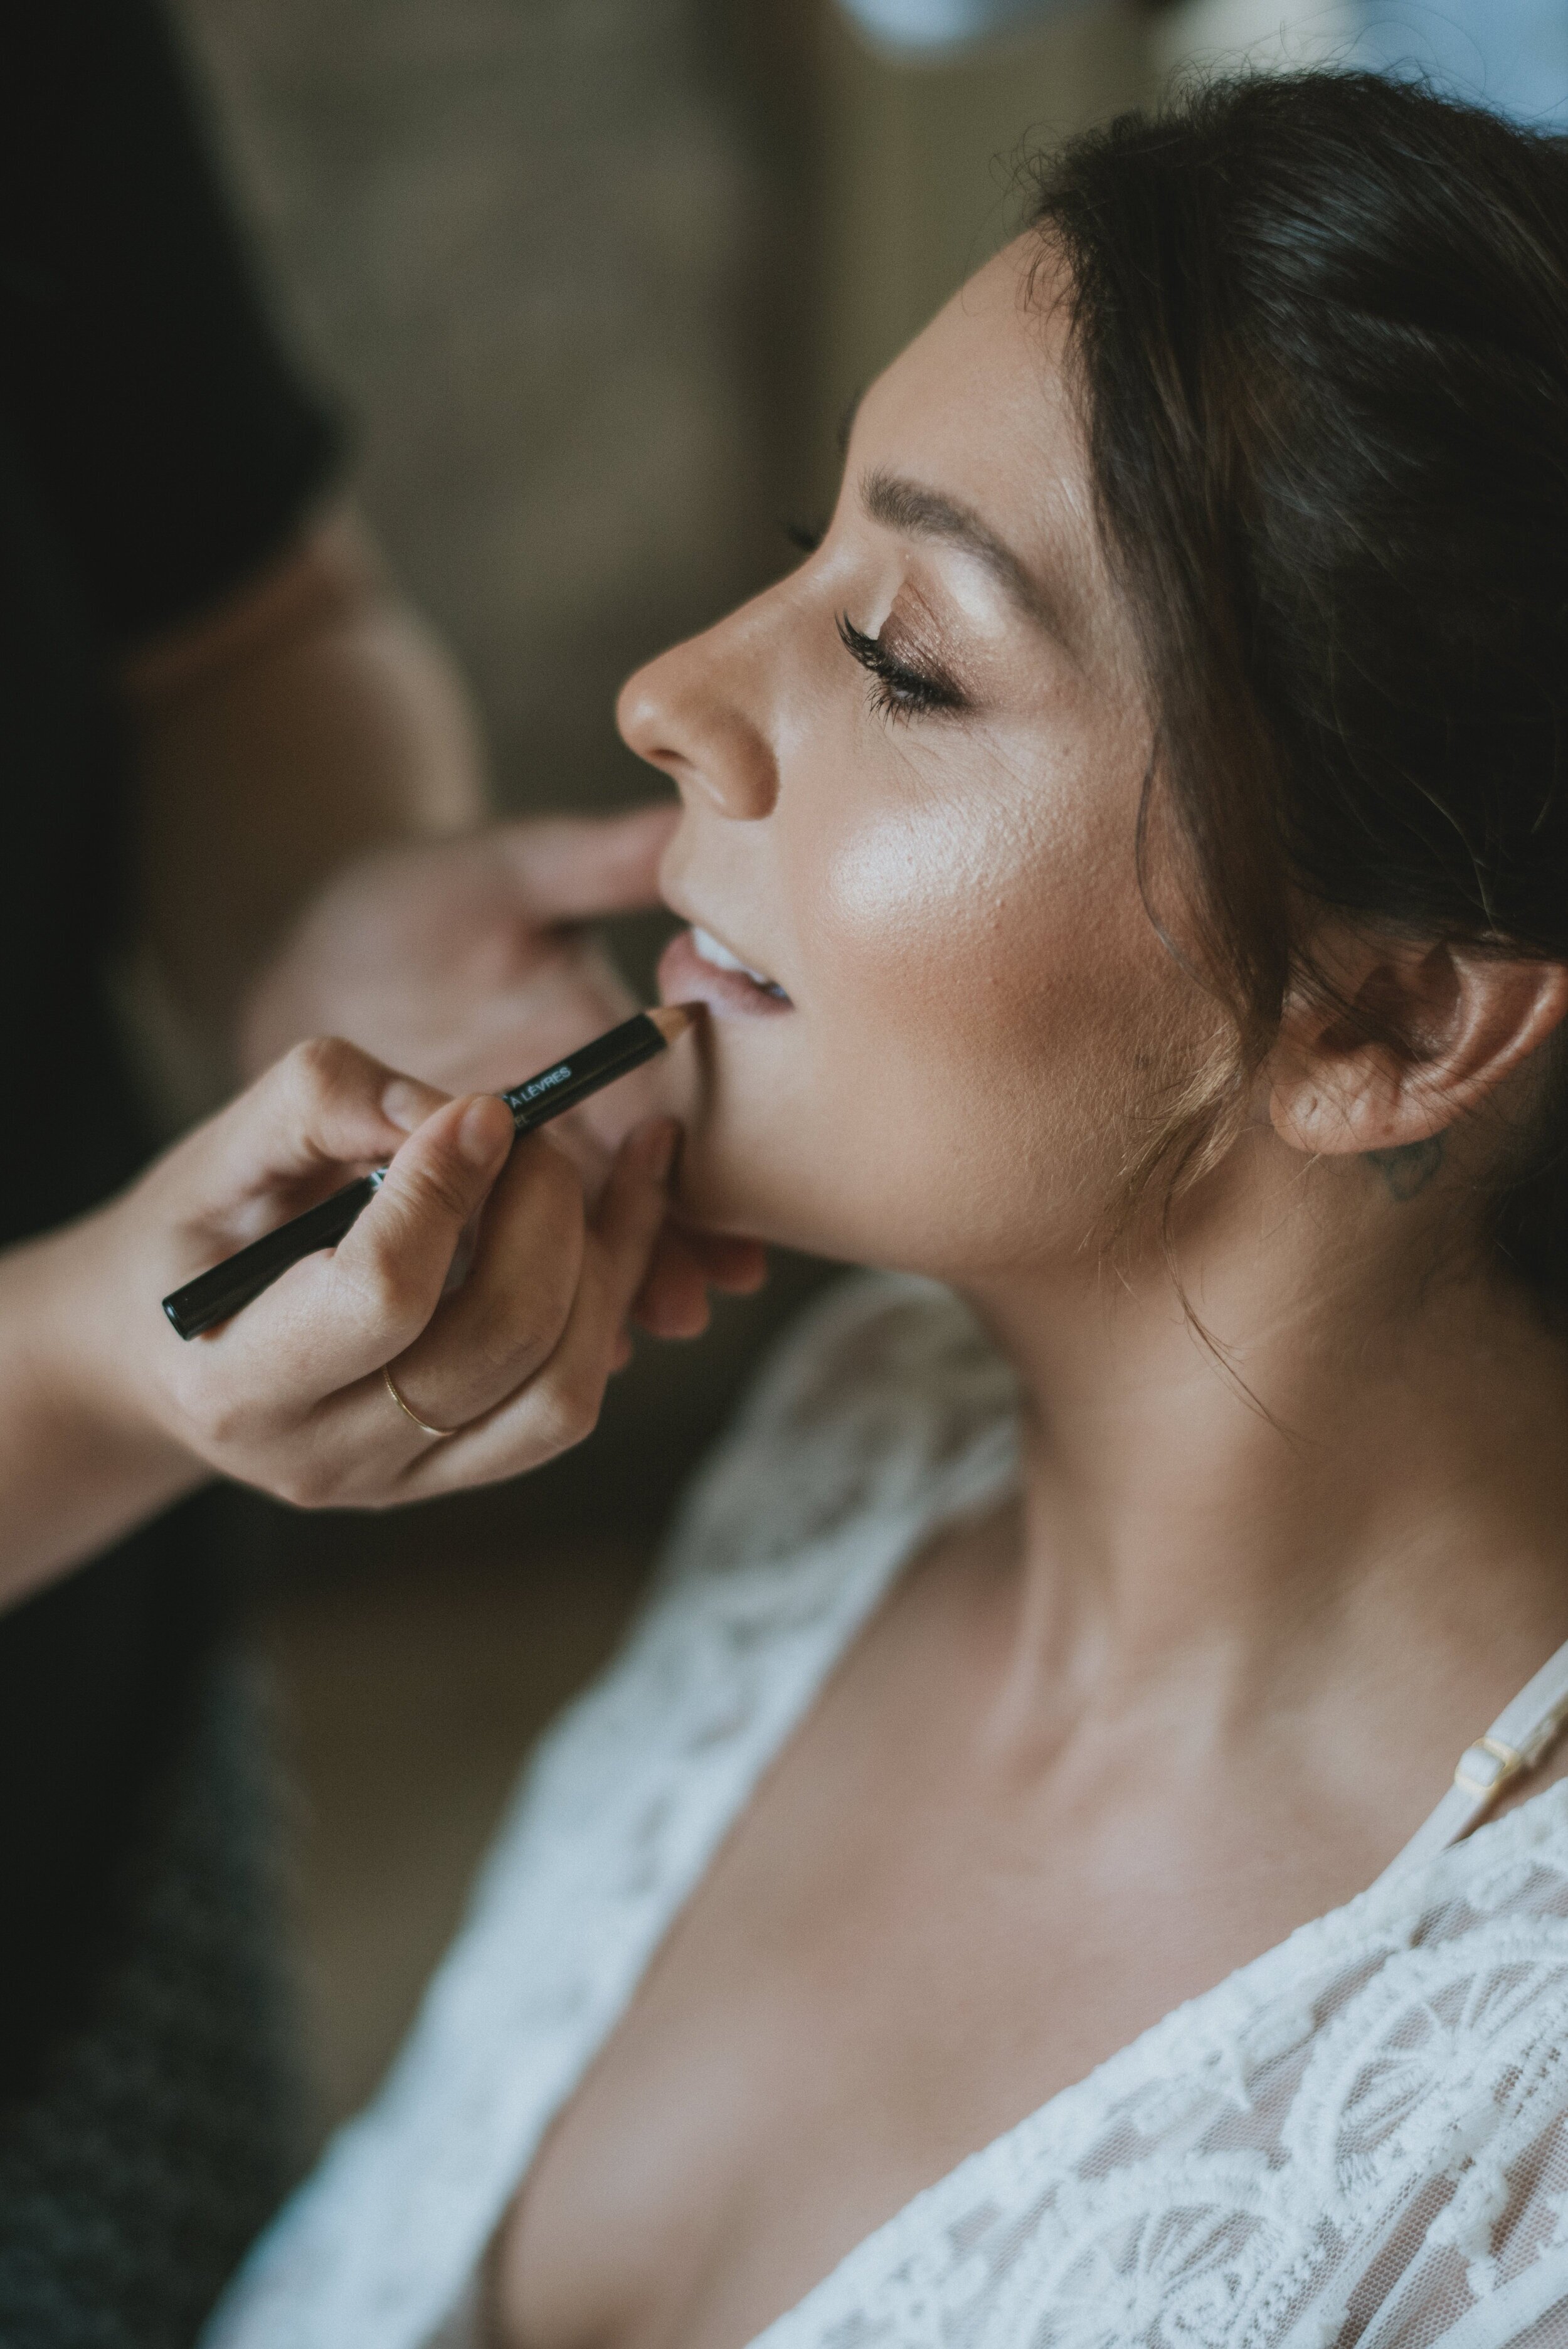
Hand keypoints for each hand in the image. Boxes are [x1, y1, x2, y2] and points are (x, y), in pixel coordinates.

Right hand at [67, 1037, 683, 1509]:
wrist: (167, 1348)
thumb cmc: (193, 1239)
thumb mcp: (215, 1155)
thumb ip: (324, 1105)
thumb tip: (466, 1113)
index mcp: (239, 1384)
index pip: (382, 1295)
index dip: (447, 1189)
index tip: (479, 1111)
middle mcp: (325, 1456)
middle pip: (498, 1340)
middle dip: (546, 1214)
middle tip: (531, 1135)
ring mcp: (402, 1481)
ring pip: (562, 1388)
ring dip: (600, 1263)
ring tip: (571, 1172)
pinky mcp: (461, 1474)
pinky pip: (571, 1402)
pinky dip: (609, 1302)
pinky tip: (607, 1221)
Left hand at [239, 807, 764, 1333]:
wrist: (298, 947)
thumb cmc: (403, 900)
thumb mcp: (501, 872)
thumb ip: (597, 862)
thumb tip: (696, 824)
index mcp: (595, 1051)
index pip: (663, 1124)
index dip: (697, 1182)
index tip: (734, 1242)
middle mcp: (562, 1125)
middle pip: (623, 1201)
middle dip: (657, 1256)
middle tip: (685, 1305)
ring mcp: (500, 1175)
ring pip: (557, 1247)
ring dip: (591, 1294)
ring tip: (616, 1341)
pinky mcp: (437, 1206)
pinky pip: (477, 1267)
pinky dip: (508, 1305)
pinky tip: (525, 1347)